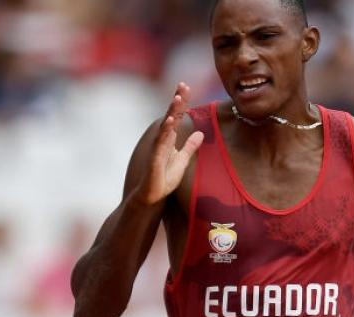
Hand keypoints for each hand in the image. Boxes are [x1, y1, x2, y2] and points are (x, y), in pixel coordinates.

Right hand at [137, 82, 203, 204]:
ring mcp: (158, 148)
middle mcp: (163, 140)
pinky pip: (161, 143)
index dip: (181, 102)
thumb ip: (190, 146)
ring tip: (177, 98)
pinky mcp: (155, 158)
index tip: (186, 86)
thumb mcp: (183, 160)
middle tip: (183, 84)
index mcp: (170, 138)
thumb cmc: (165, 179)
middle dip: (177, 100)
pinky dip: (165, 132)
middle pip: (171, 116)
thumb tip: (200, 133)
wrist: (152, 196)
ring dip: (171, 112)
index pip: (177, 116)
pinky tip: (170, 122)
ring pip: (166, 126)